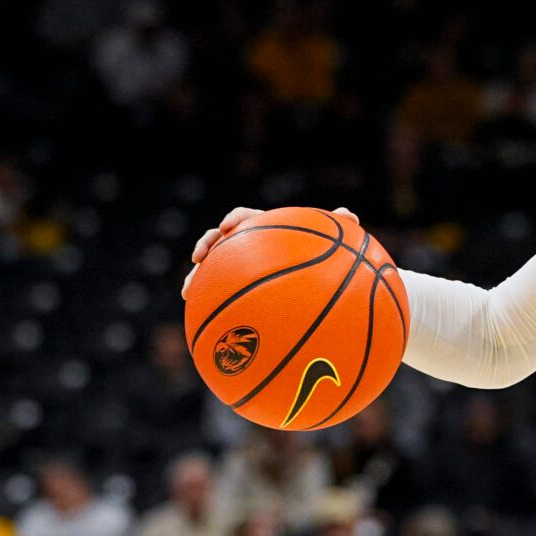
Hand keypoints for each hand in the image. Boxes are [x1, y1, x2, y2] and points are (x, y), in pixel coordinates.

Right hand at [183, 205, 353, 297]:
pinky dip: (208, 304)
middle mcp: (248, 247)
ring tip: (187, 292)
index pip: (246, 218)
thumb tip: (348, 213)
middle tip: (198, 257)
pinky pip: (219, 296)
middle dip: (207, 245)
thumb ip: (337, 229)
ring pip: (213, 269)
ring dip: (197, 277)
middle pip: (220, 240)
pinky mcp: (237, 290)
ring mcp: (240, 268)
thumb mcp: (331, 246)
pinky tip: (204, 322)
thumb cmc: (323, 261)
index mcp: (266, 231)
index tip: (229, 227)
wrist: (316, 287)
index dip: (235, 219)